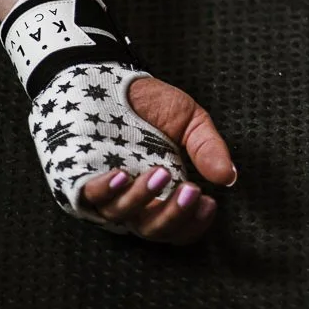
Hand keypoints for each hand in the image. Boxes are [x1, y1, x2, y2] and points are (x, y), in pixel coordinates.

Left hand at [76, 74, 235, 244]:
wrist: (110, 78)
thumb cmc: (151, 102)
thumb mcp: (189, 120)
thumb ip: (207, 148)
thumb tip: (229, 176)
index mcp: (164, 191)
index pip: (178, 227)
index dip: (194, 223)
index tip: (208, 203)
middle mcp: (135, 200)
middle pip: (153, 230)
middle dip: (174, 215)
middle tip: (192, 191)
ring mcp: (107, 193)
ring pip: (122, 217)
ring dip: (143, 199)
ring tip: (160, 172)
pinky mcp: (79, 178)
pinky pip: (89, 196)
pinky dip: (106, 191)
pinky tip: (122, 175)